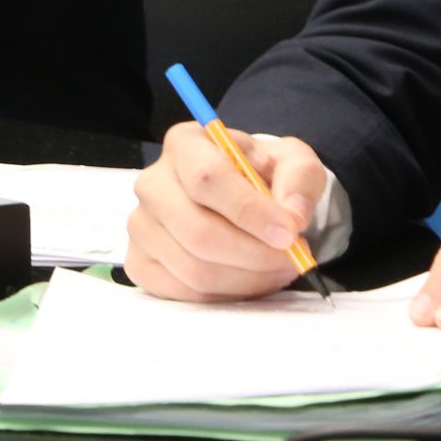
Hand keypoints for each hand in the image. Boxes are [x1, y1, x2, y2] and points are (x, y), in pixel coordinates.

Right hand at [126, 121, 329, 302]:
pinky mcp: (140, 263)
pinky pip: (184, 292)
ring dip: (247, 278)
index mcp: (185, 145)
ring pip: (193, 269)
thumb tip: (292, 216)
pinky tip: (250, 279)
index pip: (207, 179)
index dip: (250, 212)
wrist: (241, 199)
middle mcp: (153, 183)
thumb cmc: (261, 176)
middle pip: (197, 231)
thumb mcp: (292, 161)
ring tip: (277, 269)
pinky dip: (226, 295)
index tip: (289, 234)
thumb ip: (300, 179)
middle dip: (254, 255)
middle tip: (292, 259)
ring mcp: (140, 225)